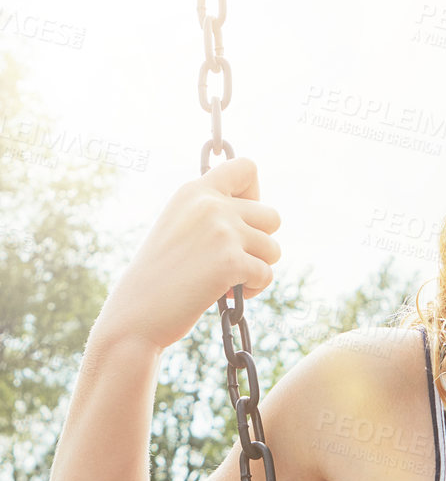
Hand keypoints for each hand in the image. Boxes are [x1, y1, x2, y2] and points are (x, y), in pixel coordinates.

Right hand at [99, 156, 281, 350]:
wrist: (136, 313)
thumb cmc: (161, 275)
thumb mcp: (181, 227)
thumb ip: (214, 212)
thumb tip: (264, 216)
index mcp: (194, 190)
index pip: (247, 167)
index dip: (255, 195)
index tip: (239, 220)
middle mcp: (210, 204)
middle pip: (272, 217)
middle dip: (259, 244)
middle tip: (232, 260)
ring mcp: (222, 232)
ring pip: (274, 249)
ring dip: (257, 269)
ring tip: (227, 280)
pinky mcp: (231, 262)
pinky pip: (266, 274)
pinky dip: (253, 289)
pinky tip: (225, 294)